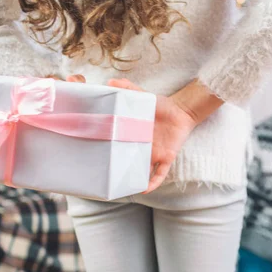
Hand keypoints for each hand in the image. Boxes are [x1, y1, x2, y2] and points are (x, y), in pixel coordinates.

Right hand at [107, 78, 197, 192]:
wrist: (180, 111)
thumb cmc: (160, 105)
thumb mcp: (142, 96)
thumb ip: (128, 89)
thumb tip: (111, 82)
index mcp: (131, 136)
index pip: (116, 146)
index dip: (105, 152)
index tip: (91, 157)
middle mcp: (140, 147)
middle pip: (126, 163)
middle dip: (115, 170)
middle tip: (100, 176)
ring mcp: (153, 154)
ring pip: (140, 172)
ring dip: (132, 180)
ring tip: (119, 189)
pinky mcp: (166, 157)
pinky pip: (159, 174)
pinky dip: (152, 182)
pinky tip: (144, 189)